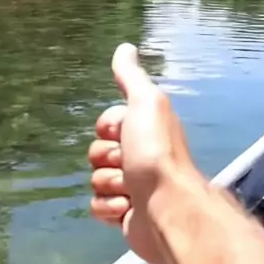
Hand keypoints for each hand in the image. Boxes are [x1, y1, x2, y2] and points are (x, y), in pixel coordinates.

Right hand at [89, 43, 204, 263]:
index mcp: (146, 130)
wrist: (169, 208)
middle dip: (108, 158)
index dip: (109, 127)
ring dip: (110, 184)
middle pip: (97, 150)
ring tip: (131, 189)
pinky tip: (127, 208)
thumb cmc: (157, 153)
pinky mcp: (124, 216)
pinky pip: (97, 206)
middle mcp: (140, 156)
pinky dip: (109, 207)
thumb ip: (131, 78)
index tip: (123, 132)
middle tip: (129, 164)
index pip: (106, 123)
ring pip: (95, 179)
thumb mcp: (145, 104)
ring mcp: (132, 188)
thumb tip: (125, 47)